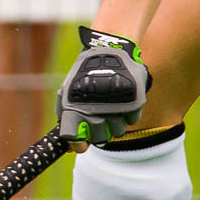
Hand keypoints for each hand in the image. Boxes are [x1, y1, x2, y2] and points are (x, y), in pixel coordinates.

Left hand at [56, 27, 151, 148]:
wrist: (108, 52)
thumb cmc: (85, 74)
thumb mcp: (68, 91)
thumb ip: (65, 117)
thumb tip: (69, 148)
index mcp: (75, 109)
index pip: (73, 138)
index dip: (78, 144)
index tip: (81, 143)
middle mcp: (96, 111)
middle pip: (99, 138)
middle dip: (99, 131)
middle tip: (99, 118)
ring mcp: (116, 108)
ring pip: (117, 132)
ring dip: (114, 122)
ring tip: (111, 106)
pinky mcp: (134, 103)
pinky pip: (132, 120)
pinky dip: (127, 112)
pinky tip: (122, 99)